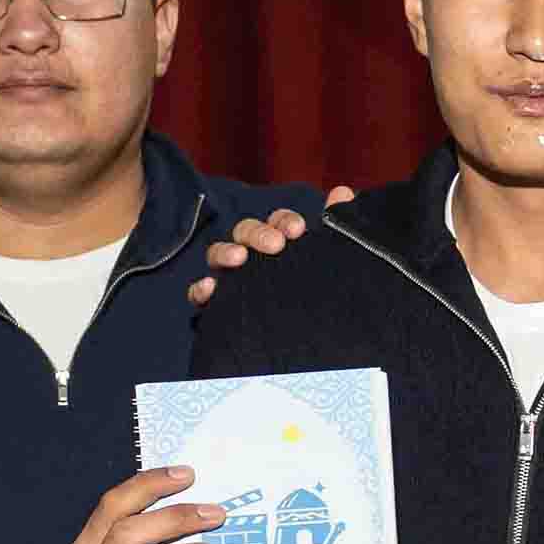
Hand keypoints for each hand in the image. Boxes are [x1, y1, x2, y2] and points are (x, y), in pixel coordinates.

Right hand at [186, 184, 353, 305]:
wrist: (318, 352)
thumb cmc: (324, 297)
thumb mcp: (335, 263)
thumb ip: (339, 226)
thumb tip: (343, 192)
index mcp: (284, 246)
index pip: (278, 223)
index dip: (284, 220)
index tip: (298, 230)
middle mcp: (256, 259)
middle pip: (246, 232)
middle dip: (258, 233)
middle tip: (276, 245)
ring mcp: (235, 280)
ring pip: (219, 256)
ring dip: (225, 252)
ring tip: (239, 259)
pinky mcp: (220, 307)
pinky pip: (200, 294)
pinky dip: (200, 288)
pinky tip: (210, 290)